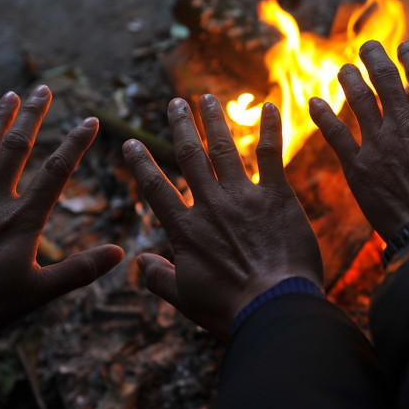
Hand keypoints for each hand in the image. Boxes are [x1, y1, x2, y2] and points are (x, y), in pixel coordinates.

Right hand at [123, 95, 322, 339]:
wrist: (274, 307)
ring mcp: (245, 197)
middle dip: (182, 127)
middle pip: (191, 157)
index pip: (156, 188)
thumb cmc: (229, 309)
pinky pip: (272, 156)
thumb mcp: (184, 299)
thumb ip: (158, 278)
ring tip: (207, 98)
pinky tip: (271, 107)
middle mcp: (211, 205)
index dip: (141, 163)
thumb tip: (138, 262)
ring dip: (215, 121)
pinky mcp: (278, 197)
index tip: (130, 142)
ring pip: (225, 149)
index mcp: (186, 230)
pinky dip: (270, 130)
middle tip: (176, 103)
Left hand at [309, 40, 408, 241]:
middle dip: (373, 57)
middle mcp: (403, 121)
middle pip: (383, 78)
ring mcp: (377, 142)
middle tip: (366, 46)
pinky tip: (313, 102)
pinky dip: (322, 116)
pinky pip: (335, 135)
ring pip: (357, 100)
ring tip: (343, 69)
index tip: (404, 47)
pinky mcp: (357, 166)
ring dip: (349, 80)